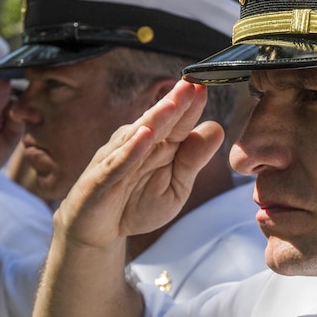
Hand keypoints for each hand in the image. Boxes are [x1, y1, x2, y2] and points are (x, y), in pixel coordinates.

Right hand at [55, 80, 223, 248]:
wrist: (100, 232)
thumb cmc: (136, 205)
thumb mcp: (175, 187)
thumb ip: (192, 160)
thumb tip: (217, 127)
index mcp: (159, 145)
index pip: (178, 121)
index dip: (191, 104)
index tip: (207, 83)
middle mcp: (137, 145)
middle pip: (158, 120)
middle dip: (175, 101)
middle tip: (193, 83)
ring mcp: (116, 159)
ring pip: (137, 135)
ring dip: (155, 119)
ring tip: (173, 104)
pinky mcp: (100, 179)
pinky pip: (116, 163)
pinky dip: (130, 150)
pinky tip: (144, 136)